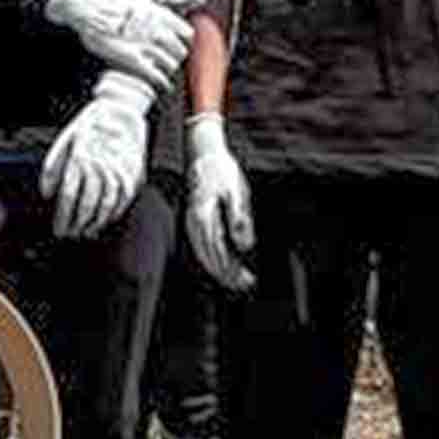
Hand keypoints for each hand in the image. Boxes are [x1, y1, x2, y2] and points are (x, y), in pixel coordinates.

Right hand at [39, 0, 196, 91]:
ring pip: (170, 65)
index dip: (182, 40)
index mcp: (164, 15)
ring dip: (168, 69)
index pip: (187, 35)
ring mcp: (147, 47)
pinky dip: (162, 82)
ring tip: (162, 70)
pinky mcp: (135, 61)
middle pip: (180, 52)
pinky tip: (162, 84)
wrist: (91, 10)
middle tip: (168, 58)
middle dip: (175, 55)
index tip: (178, 43)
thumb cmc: (115, 0)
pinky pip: (157, 76)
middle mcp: (159, 31)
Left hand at [42, 74, 152, 233]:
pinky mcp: (134, 170)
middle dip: (77, 224)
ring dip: (96, 222)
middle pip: (88, 203)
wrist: (122, 108)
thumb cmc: (88, 125)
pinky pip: (125, 198)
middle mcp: (100, 162)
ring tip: (85, 231)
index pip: (70, 195)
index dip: (64, 216)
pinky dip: (115, 212)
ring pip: (108, 204)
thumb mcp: (65, 139)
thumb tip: (46, 194)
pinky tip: (105, 220)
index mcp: (80, 155)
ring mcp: (119, 167)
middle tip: (70, 234)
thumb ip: (52, 166)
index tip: (59, 229)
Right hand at [183, 114, 258, 289]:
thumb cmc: (223, 171)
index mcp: (206, 218)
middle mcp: (195, 224)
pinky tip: (221, 263)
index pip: (219, 253)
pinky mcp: (193, 220)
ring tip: (236, 280)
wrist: (204, 153)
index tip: (246, 280)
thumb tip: (244, 246)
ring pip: (204, 255)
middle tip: (245, 285)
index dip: (232, 270)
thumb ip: (240, 220)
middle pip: (210, 258)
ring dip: (220, 270)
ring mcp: (191, 223)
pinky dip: (211, 259)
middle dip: (228, 275)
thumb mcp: (237, 192)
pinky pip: (200, 246)